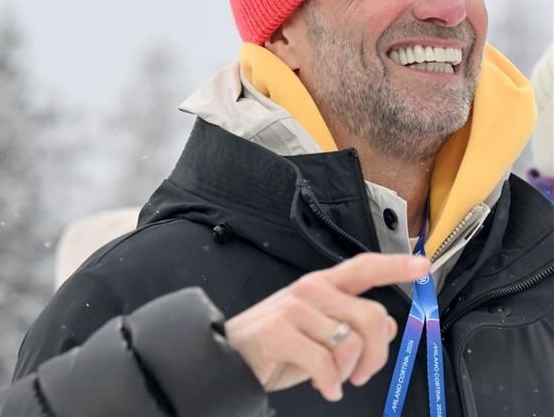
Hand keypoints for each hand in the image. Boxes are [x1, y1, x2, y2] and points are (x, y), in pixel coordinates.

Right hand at [224, 253, 428, 401]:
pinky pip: (325, 363)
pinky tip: (323, 387)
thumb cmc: (277, 347)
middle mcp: (310, 291)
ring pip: (351, 344)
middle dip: (376, 356)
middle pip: (372, 316)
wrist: (230, 359)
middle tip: (360, 376)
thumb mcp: (321, 335)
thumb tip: (387, 326)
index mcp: (322, 286)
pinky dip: (330, 384)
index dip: (395, 266)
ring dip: (347, 374)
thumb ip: (353, 324)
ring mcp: (294, 308)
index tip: (422, 265)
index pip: (363, 268)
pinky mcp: (280, 330)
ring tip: (331, 379)